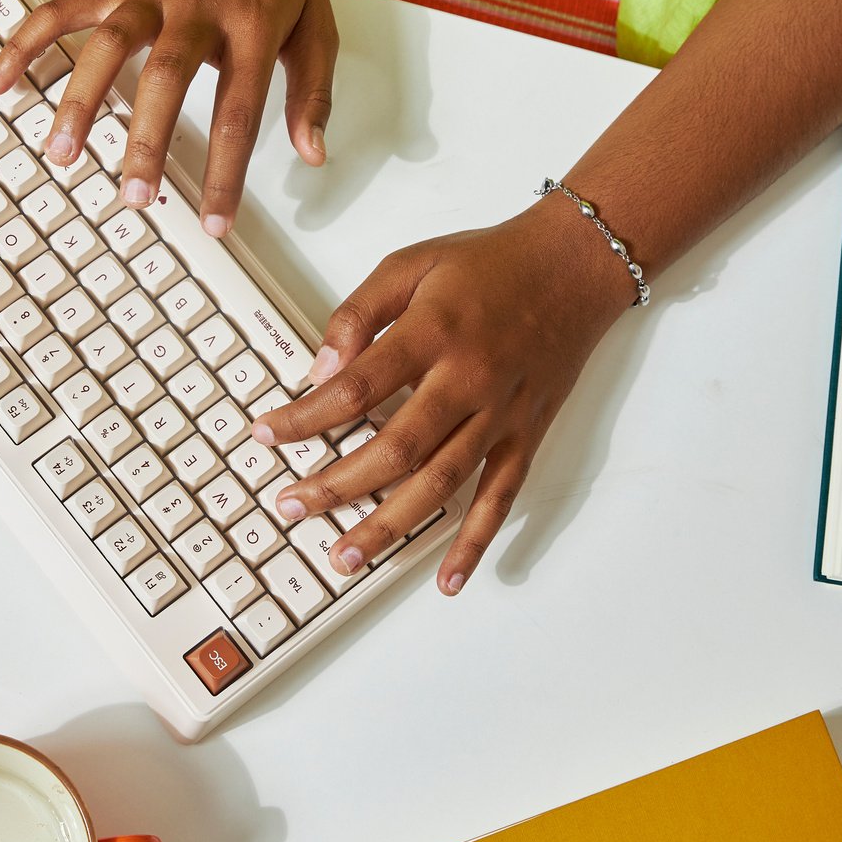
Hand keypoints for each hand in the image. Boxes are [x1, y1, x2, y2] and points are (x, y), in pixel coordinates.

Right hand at [0, 0, 335, 236]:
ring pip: (108, 44)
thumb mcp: (316, 21)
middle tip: (134, 197)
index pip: (240, 110)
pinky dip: (26, 40)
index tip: (214, 223)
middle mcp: (196, 7)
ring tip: (62, 154)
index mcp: (252, 25)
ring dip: (81, 100)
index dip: (226, 172)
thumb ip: (314, 90)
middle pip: (166, 78)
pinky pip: (63, 8)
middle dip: (145, 141)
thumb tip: (310, 154)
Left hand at [251, 196, 635, 592]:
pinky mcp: (528, 435)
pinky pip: (500, 498)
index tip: (266, 435)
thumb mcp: (411, 263)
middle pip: (394, 449)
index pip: (355, 389)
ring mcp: (502, 414)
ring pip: (440, 484)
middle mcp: (467, 380)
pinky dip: (475, 542)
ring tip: (343, 556)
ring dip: (389, 526)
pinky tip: (447, 579)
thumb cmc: (488, 263)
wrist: (575, 265)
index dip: (304, 418)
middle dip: (336, 486)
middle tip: (291, 507)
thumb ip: (360, 313)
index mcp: (432, 333)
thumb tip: (321, 368)